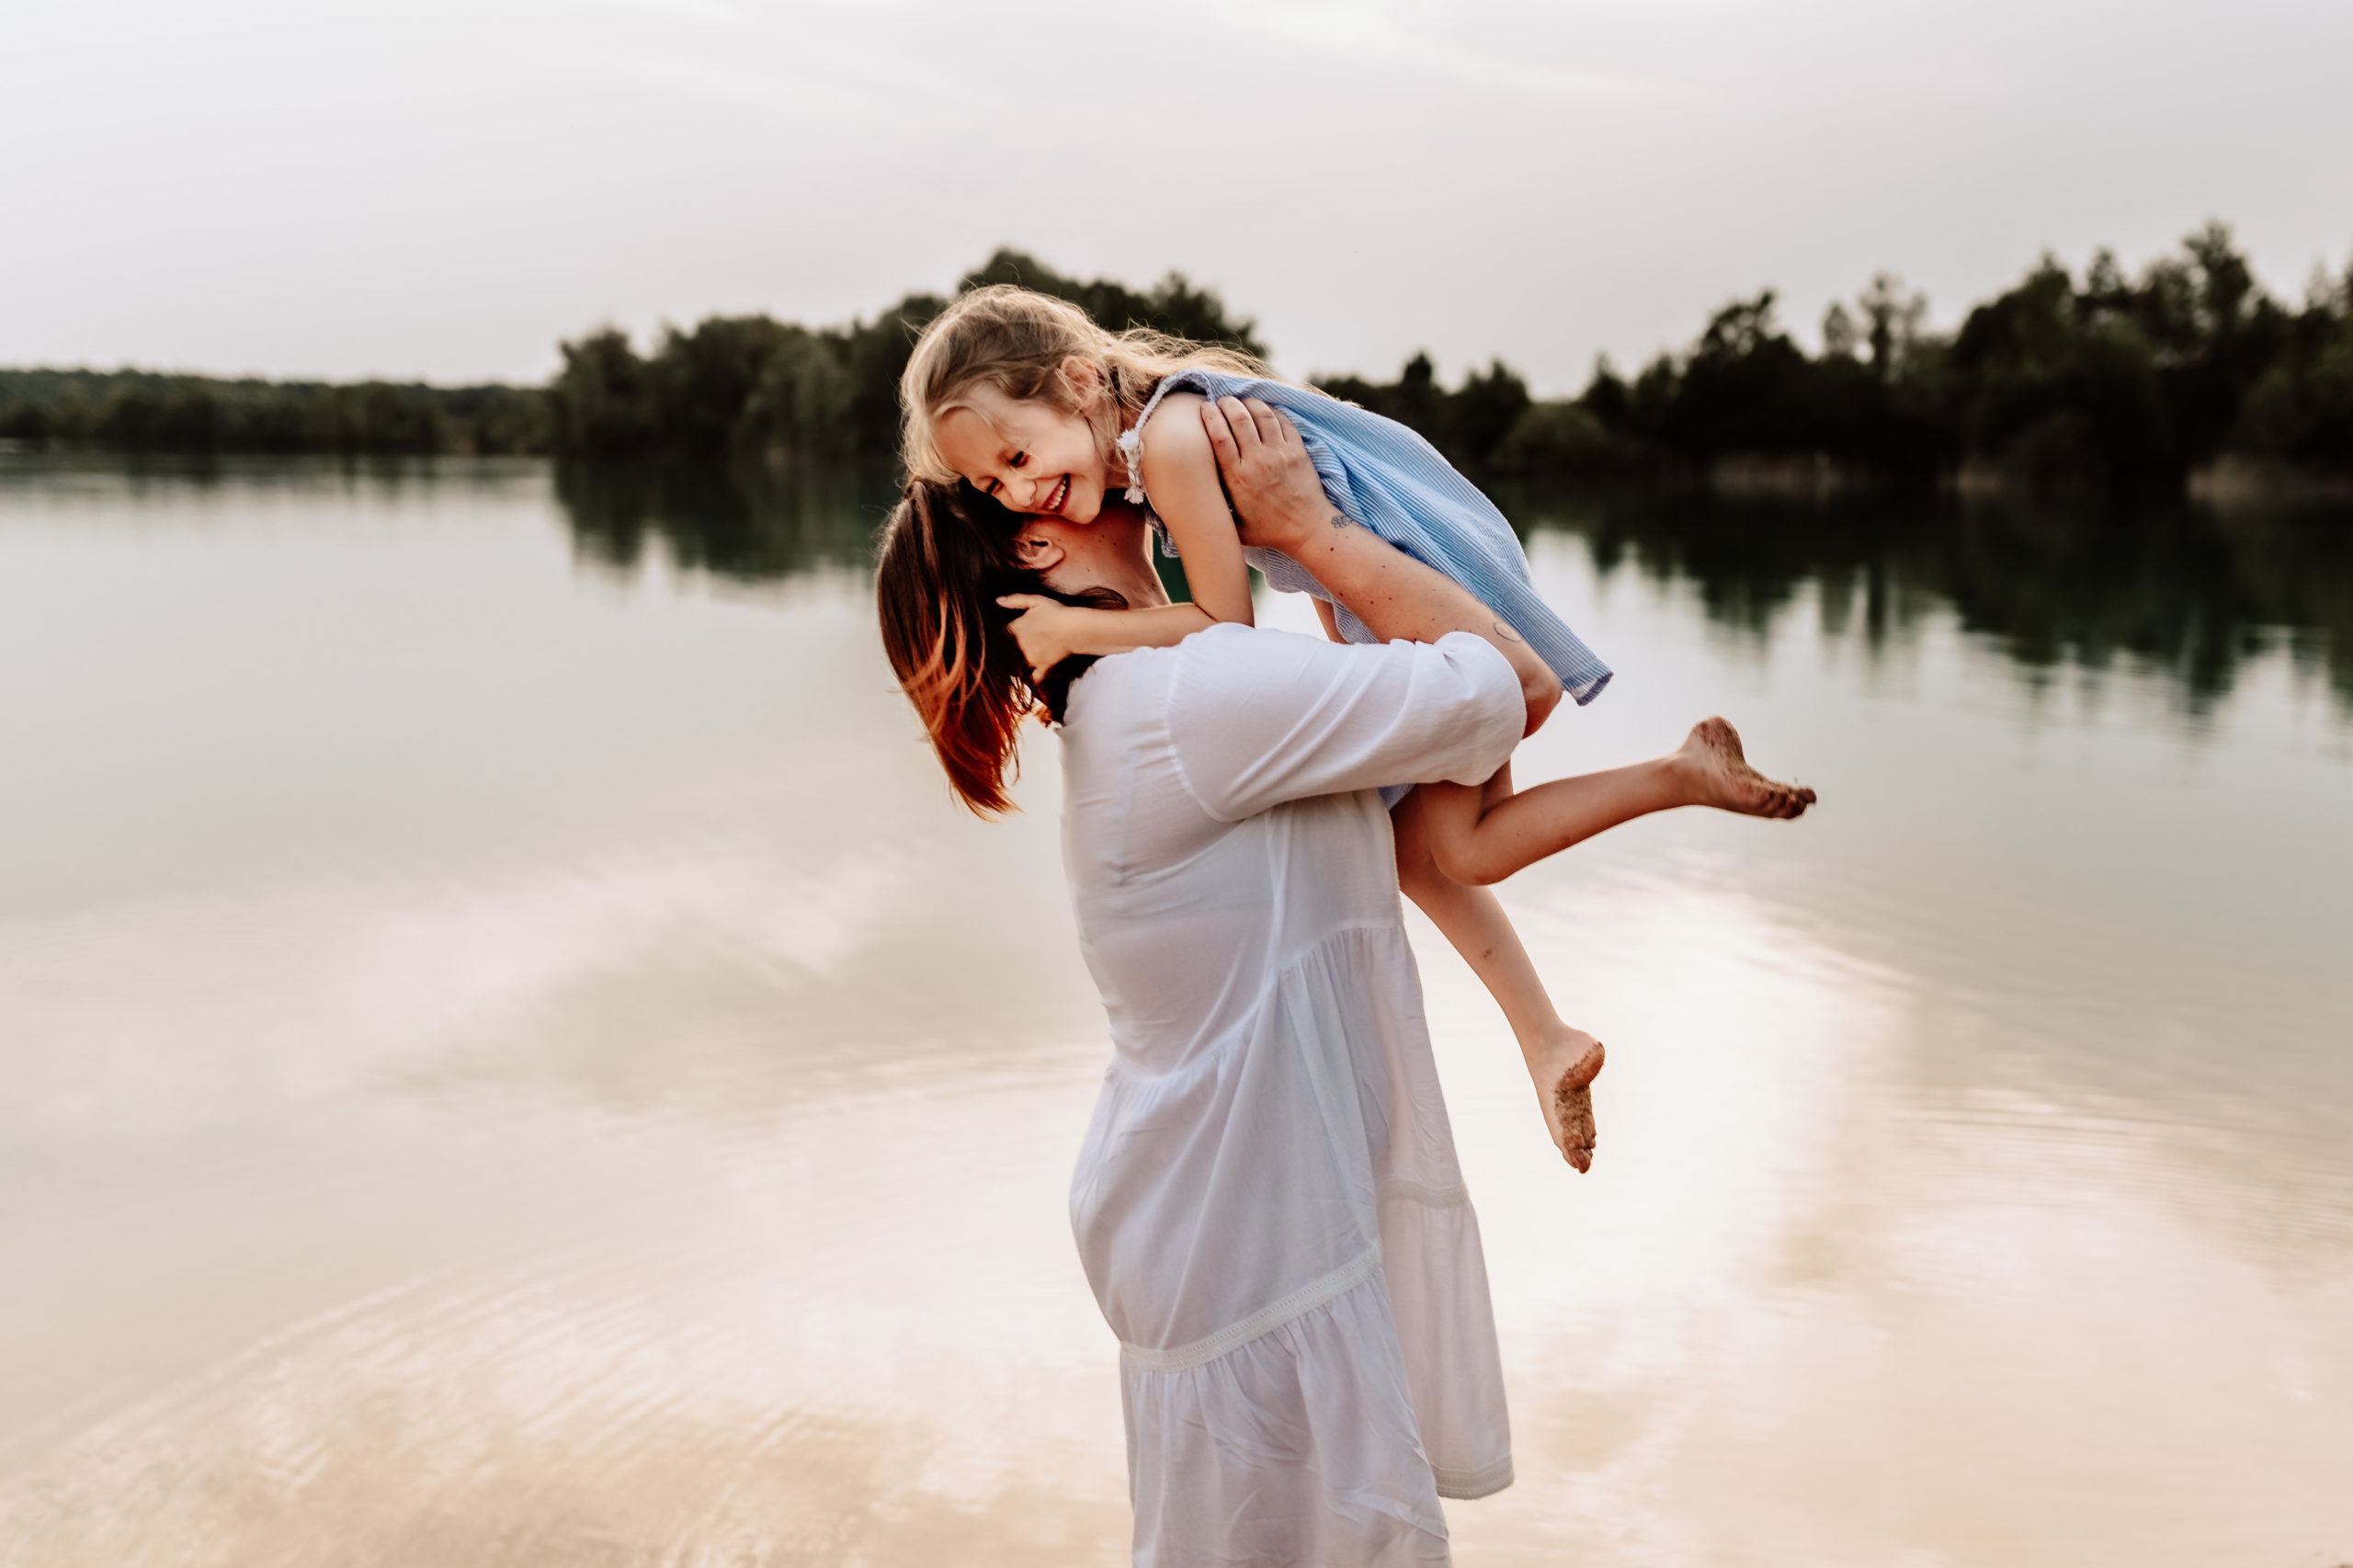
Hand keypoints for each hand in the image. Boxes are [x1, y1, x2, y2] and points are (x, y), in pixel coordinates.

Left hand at [996, 594, 1086, 680]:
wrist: (1075, 628)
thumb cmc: (1056, 612)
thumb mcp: (1036, 600)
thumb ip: (1015, 600)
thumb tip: (997, 600)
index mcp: (1016, 629)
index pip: (999, 637)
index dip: (997, 639)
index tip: (998, 641)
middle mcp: (1020, 646)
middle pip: (1004, 656)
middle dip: (1002, 657)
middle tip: (1001, 658)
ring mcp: (1031, 658)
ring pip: (1016, 668)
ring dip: (1013, 669)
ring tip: (1013, 669)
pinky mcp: (1044, 667)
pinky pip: (1034, 679)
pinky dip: (1030, 681)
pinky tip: (1028, 682)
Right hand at [1198, 396, 1331, 553]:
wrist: (1307, 530)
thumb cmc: (1268, 531)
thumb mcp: (1234, 526)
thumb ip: (1216, 509)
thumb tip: (1194, 498)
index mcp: (1238, 478)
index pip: (1219, 436)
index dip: (1209, 416)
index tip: (1204, 408)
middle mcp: (1258, 462)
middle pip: (1239, 418)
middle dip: (1227, 403)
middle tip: (1223, 401)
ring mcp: (1280, 454)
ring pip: (1262, 415)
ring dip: (1249, 403)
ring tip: (1242, 402)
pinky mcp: (1298, 451)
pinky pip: (1283, 421)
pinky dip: (1271, 411)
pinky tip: (1264, 411)